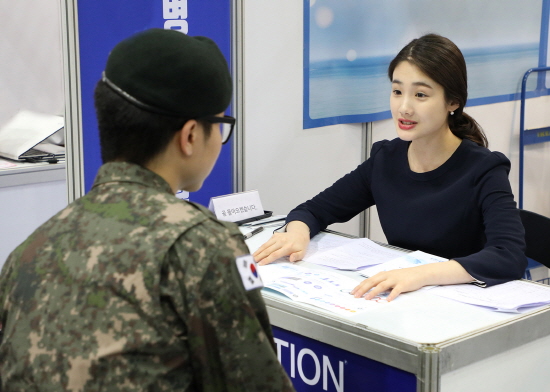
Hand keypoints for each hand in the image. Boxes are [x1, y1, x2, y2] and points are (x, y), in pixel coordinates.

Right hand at [253, 221, 309, 265]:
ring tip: (252, 257)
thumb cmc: (300, 245)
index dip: (267, 259)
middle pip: (268, 250)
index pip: (275, 254)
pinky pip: (267, 242)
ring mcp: (277, 237)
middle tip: (253, 261)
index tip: (261, 264)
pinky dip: (261, 247)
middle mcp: (281, 241)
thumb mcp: (302, 253)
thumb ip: (297, 256)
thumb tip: (291, 259)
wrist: (299, 233)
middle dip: (260, 256)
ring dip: (258, 251)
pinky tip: (257, 252)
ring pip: (266, 245)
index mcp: (288, 247)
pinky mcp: (275, 235)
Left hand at [350, 260, 472, 301]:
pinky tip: (387, 300)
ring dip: (373, 292)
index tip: (353, 292)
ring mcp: (395, 279)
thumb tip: (370, 290)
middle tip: (356, 296)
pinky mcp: (403, 284)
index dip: (360, 286)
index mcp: (383, 274)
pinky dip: (391, 295)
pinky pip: (396, 290)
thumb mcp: (391, 277)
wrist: (420, 273)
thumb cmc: (404, 276)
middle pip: (372, 282)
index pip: (369, 280)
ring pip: (382, 285)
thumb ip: (382, 282)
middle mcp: (387, 275)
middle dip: (363, 289)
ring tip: (367, 299)